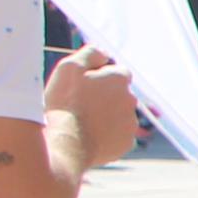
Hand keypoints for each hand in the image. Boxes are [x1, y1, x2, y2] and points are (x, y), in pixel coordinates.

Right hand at [46, 48, 142, 169]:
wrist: (67, 142)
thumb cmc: (66, 103)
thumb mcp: (70, 67)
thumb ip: (91, 53)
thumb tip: (104, 54)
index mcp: (119, 79)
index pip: (116, 72)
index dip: (99, 78)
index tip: (83, 87)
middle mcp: (131, 100)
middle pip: (119, 94)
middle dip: (104, 97)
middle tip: (81, 105)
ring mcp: (130, 123)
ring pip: (119, 116)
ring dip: (106, 116)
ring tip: (83, 122)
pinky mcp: (126, 143)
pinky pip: (117, 136)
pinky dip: (106, 135)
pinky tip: (89, 136)